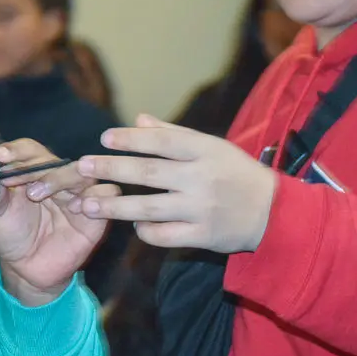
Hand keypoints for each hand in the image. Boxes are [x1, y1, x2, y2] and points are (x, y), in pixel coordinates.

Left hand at [0, 139, 119, 306]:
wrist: (24, 269)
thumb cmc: (12, 235)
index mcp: (35, 173)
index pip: (32, 150)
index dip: (17, 151)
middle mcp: (59, 180)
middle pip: (59, 160)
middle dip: (38, 168)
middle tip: (19, 185)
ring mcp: (79, 196)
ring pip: (84, 173)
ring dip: (62, 178)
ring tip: (37, 194)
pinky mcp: (96, 216)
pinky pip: (108, 194)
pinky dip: (96, 196)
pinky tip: (77, 207)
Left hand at [76, 114, 277, 253]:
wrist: (275, 215)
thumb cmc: (237, 174)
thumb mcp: (213, 147)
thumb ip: (174, 134)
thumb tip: (139, 119)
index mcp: (205, 151)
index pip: (162, 141)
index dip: (131, 139)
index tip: (104, 138)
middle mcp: (202, 179)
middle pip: (148, 173)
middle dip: (111, 169)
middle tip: (82, 166)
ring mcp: (201, 209)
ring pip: (149, 208)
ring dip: (115, 206)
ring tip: (87, 204)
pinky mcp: (202, 236)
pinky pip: (164, 236)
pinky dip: (144, 230)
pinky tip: (131, 223)